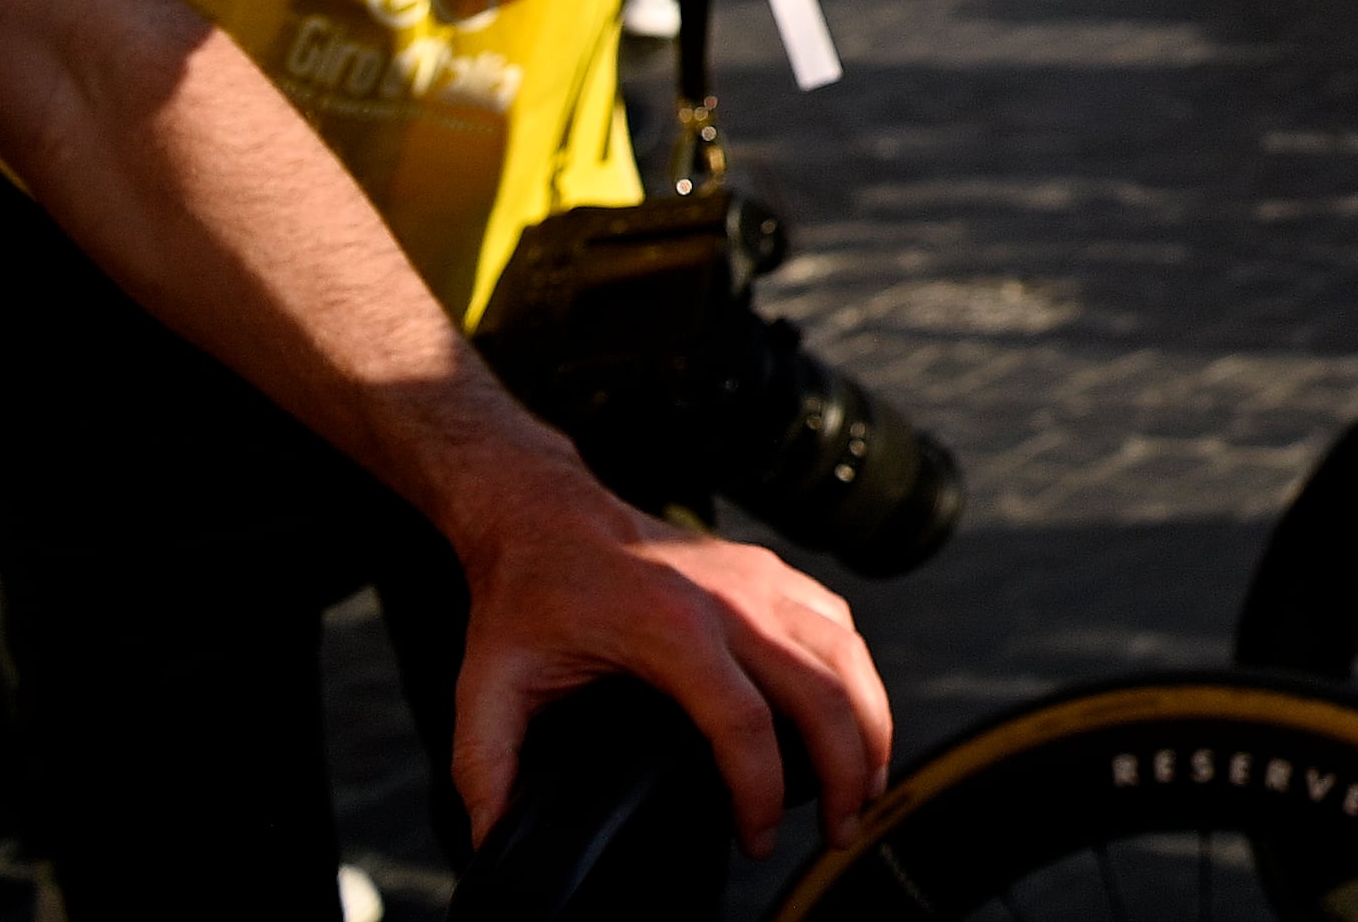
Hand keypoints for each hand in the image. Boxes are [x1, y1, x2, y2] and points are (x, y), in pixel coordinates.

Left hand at [447, 469, 892, 853]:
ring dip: (870, 725)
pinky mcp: (772, 570)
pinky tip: (853, 717)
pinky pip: (838, 625)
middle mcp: (733, 598)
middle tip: (839, 834)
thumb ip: (486, 771)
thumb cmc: (524, 597)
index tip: (755, 844)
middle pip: (824, 693)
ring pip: (848, 655)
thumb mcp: (487, 687)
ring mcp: (761, 577)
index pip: (745, 725)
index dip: (759, 796)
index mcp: (671, 629)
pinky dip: (858, 676)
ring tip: (865, 788)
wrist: (547, 512)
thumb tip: (493, 845)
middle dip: (847, 773)